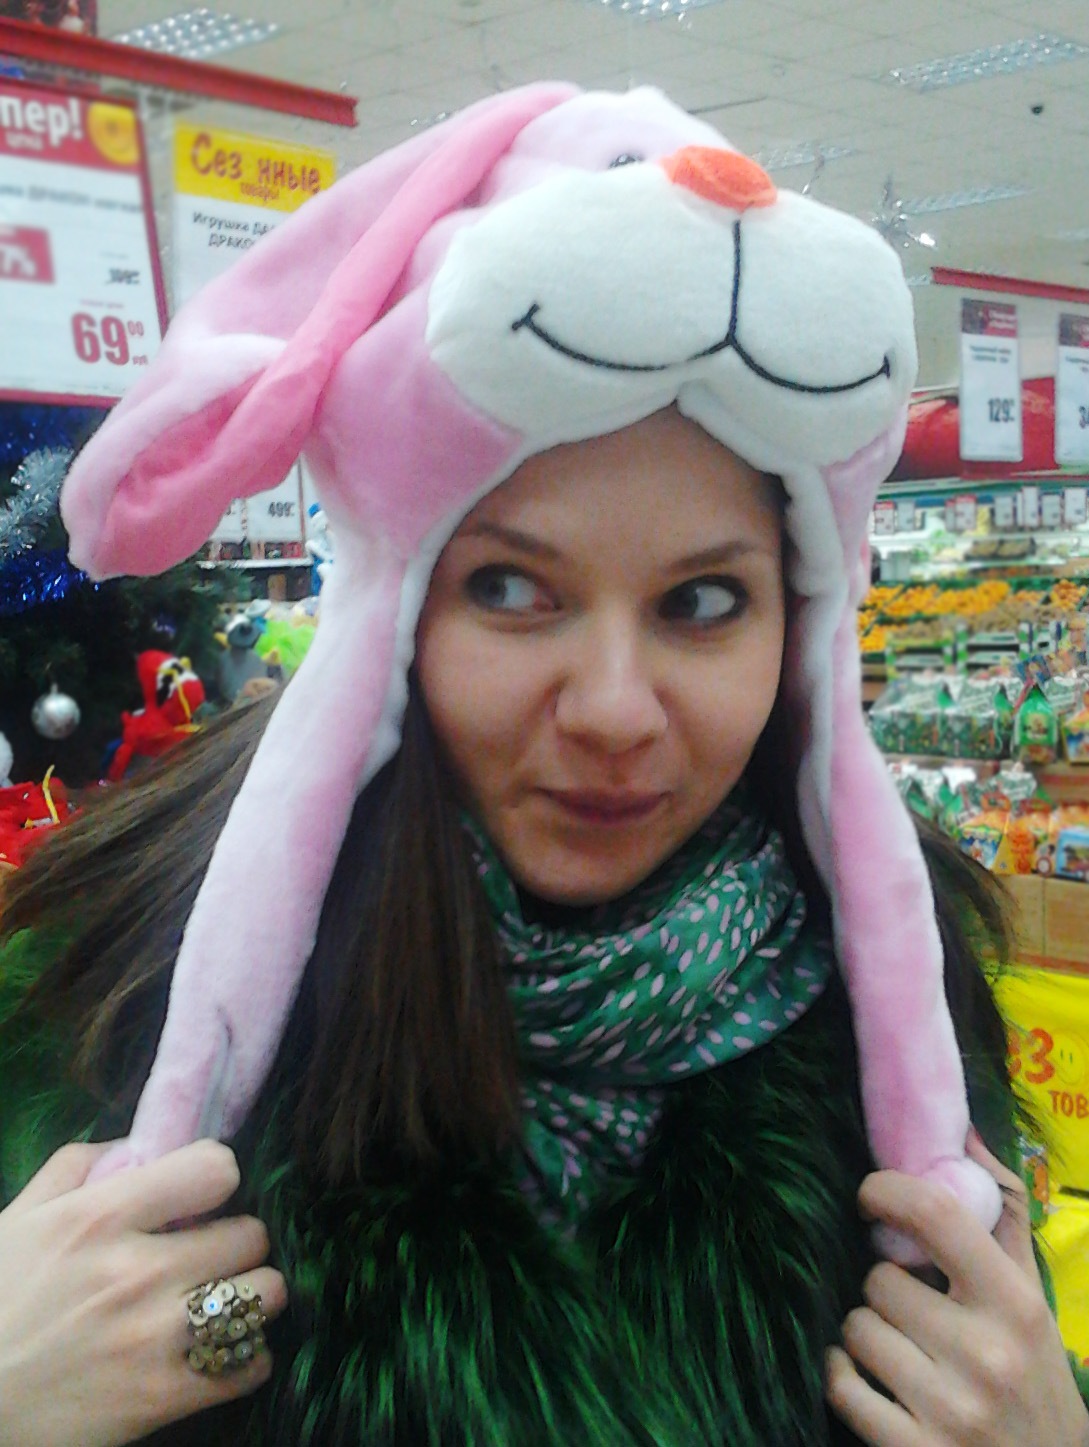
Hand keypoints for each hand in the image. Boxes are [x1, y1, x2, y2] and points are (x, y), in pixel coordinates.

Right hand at [0, 1139, 286, 1446]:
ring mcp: (155, 1337)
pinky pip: (252, 1364)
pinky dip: (244, 1358)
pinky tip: (217, 1351)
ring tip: (224, 1300)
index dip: (215, 1178)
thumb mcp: (18, 1220)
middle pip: (250, 1233)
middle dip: (234, 1241)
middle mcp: (137, 1271)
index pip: (215, 1168)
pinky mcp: (165, 1397)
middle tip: (211, 1256)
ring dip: (250, 1295)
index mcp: (99, 1218)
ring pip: (267, 1292)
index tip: (202, 1196)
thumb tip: (133, 1147)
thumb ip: (75, 1168)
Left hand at [825, 1130, 1088, 1445]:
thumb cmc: (1033, 1377)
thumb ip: (999, 1217)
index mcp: (1015, 1304)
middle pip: (879, 1279)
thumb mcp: (1031, 1300)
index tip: (871, 1197)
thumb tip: (963, 1132)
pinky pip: (840, 1384)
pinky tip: (868, 1379)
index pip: (935, 1215)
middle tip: (913, 1310)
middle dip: (886, 1288)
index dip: (887, 1191)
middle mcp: (984, 1355)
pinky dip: (843, 1376)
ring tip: (904, 1350)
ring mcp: (948, 1408)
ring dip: (867, 1333)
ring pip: (855, 1327)